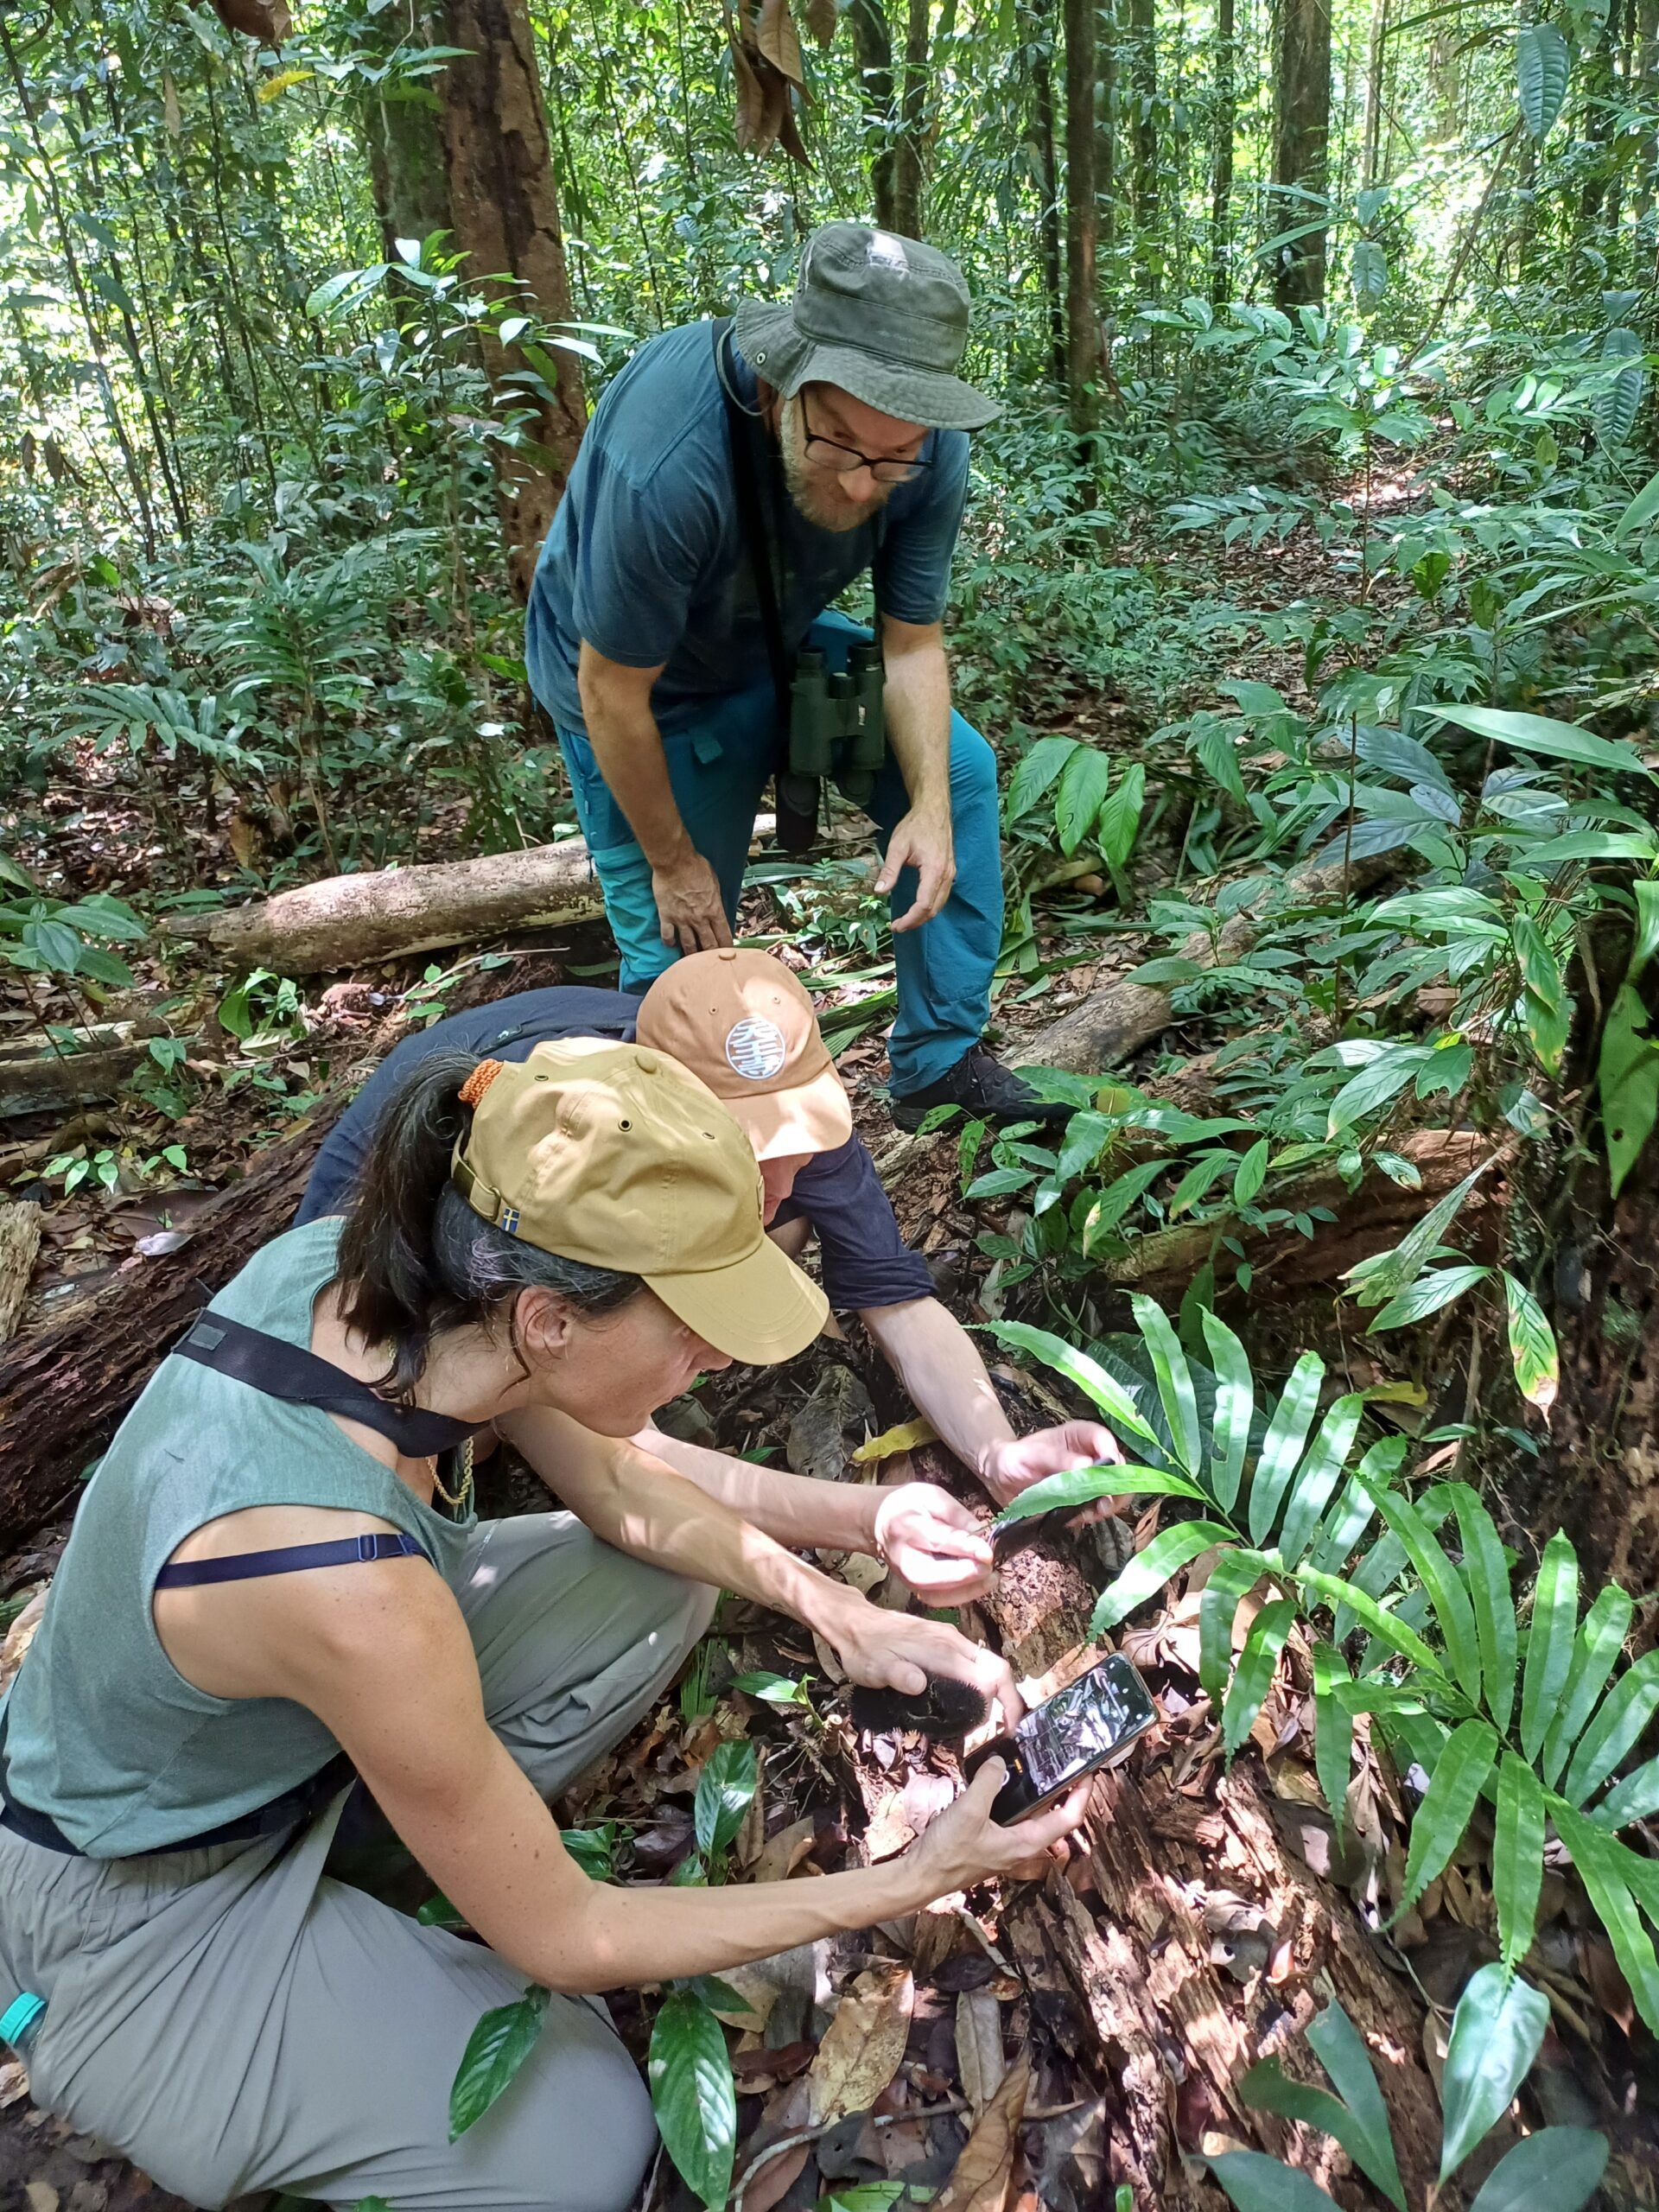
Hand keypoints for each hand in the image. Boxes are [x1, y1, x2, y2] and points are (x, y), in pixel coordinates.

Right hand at [651, 847, 732, 955]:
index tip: (729, 955)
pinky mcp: (666, 917)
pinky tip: (671, 945)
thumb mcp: (715, 882)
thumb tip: (717, 907)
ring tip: (693, 962)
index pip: (724, 936)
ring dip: (692, 955)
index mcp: (714, 910)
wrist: (674, 862)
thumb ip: (716, 899)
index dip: (728, 948)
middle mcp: (699, 919)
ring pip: (688, 945)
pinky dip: (670, 942)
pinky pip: (668, 936)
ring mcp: (682, 920)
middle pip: (708, 945)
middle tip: (713, 965)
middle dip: (711, 956)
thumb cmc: (696, 867)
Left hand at [825, 1596, 1021, 1726]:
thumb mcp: (874, 1668)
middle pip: (997, 1668)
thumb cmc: (864, 1649)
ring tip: (995, 1720)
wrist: (854, 1623)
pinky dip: (985, 1681)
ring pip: (989, 1663)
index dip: (999, 1705)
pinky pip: (976, 1660)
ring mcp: (950, 1639)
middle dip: (1010, 1698)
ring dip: (998, 1690)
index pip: (987, 1677)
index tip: (1002, 1729)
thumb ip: (898, 1675)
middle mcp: (953, 1642)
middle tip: (1008, 1728)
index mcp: (942, 1651)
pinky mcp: (944, 1639)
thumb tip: (919, 1685)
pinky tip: (975, 1699)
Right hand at [872, 1482, 994, 1602]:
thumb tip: (980, 1534)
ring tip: (992, 1577)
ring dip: (969, 1589)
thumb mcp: (931, 1495)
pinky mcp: (914, 1590)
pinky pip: (940, 1600)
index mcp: (906, 1527)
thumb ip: (956, 1513)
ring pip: (937, 1594)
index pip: (937, 1540)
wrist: (880, 1523)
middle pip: (933, 1575)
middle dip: (965, 1574)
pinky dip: (962, 1595)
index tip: (988, 1552)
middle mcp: (903, 1558)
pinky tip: (980, 1583)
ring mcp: (907, 1578)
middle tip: (990, 1566)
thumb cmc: (908, 1505)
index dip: (965, 1547)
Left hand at [875, 802, 954, 933]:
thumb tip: (879, 891)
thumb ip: (889, 871)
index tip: (895, 925)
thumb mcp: (897, 846)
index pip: (924, 904)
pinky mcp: (950, 871)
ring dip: (924, 916)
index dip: (910, 919)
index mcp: (934, 869)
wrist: (934, 810)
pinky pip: (943, 896)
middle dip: (916, 921)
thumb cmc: (916, 825)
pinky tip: (919, 908)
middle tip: (898, 926)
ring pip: (940, 904)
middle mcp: (946, 874)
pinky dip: (931, 906)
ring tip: (906, 920)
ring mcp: (950, 873)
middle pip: (934, 909)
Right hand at [905, 1758, 1091, 1889]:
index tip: (1088, 1770)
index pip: (1069, 1818)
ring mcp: (1007, 1844)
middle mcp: (1022, 1845)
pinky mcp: (992, 1840)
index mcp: (1026, 1842)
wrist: (922, 1875)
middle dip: (1065, 1789)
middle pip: (1055, 1816)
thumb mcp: (969, 1811)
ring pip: (1033, 1815)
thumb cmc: (948, 1852)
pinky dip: (1017, 1796)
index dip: (1082, 1794)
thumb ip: (988, 1783)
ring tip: (1040, 1764)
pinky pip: (1013, 1815)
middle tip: (1066, 1761)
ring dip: (1041, 1792)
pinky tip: (1004, 1779)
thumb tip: (1000, 1762)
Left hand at [980, 1421, 1124, 1509]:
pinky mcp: (1083, 1500)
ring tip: (1091, 1513)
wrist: (1000, 1479)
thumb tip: (1087, 1466)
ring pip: (1114, 1492)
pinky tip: (1077, 1517)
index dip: (1111, 1455)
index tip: (1108, 1472)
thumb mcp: (1030, 1455)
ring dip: (1107, 1505)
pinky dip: (1092, 1516)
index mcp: (1080, 1436)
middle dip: (1115, 1487)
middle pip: (1118, 1469)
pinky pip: (1097, 1510)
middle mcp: (1090, 1456)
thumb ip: (1057, 1459)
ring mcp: (1088, 1480)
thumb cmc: (1015, 1458)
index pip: (1105, 1440)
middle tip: (1102, 1503)